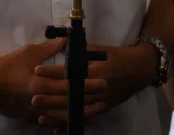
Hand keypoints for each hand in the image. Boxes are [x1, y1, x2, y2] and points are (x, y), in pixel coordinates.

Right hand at [0, 37, 106, 124]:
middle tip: (104, 98)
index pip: (70, 85)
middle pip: (69, 103)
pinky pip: (51, 122)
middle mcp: (41, 100)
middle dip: (88, 101)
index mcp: (41, 83)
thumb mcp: (28, 52)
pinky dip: (63, 123)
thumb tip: (66, 39)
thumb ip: (49, 48)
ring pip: (63, 116)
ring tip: (96, 114)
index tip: (102, 82)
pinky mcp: (30, 118)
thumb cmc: (7, 66)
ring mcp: (36, 112)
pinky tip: (73, 121)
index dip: (87, 85)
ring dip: (80, 115)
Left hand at [33, 42, 154, 127]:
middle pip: (71, 95)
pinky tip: (57, 129)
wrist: (140, 69)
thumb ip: (81, 50)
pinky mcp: (104, 109)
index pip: (71, 71)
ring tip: (40, 116)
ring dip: (58, 114)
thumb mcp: (100, 49)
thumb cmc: (117, 55)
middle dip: (51, 97)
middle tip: (33, 97)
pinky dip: (71, 124)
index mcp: (97, 69)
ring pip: (77, 110)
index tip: (37, 70)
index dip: (53, 71)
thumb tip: (61, 45)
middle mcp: (98, 87)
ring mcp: (102, 100)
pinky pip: (85, 119)